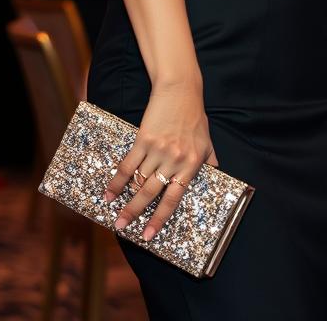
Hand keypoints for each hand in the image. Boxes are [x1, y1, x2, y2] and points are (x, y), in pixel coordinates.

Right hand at [104, 80, 216, 240]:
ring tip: (115, 213)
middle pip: (151, 193)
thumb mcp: (208, 142)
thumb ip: (211, 162)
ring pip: (138, 181)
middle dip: (136, 213)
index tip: (149, 234)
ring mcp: (158, 149)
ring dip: (125, 199)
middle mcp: (175, 160)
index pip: (174, 198)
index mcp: (191, 165)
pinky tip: (109, 192)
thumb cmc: (194, 116)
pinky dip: (117, 180)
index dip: (160, 218)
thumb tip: (217, 178)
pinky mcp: (143, 139)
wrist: (180, 90)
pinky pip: (128, 164)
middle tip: (122, 228)